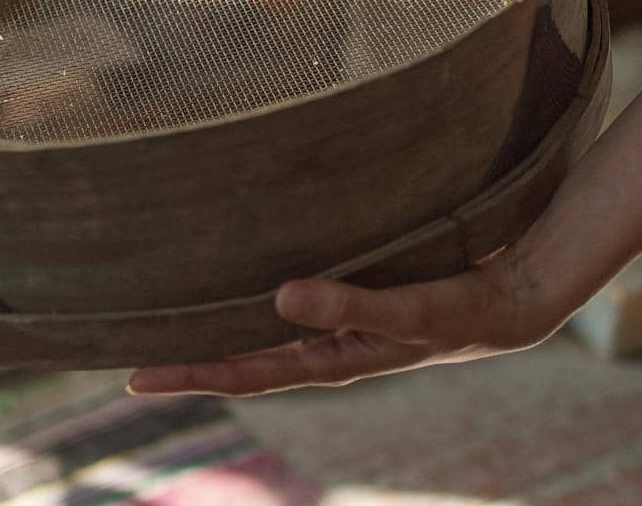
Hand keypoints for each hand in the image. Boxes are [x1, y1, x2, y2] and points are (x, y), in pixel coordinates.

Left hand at [127, 248, 562, 396]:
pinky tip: (240, 267)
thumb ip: (349, 308)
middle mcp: (325, 345)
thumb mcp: (408, 313)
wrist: (513, 299)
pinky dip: (255, 288)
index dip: (190, 374)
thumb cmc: (462, 311)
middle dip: (190, 354)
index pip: (245, 373)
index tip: (133, 375)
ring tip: (169, 305)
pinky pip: (291, 294)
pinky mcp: (352, 290)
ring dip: (220, 321)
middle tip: (128, 344)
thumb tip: (280, 299)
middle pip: (242, 356)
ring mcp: (337, 320)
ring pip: (263, 327)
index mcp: (330, 360)